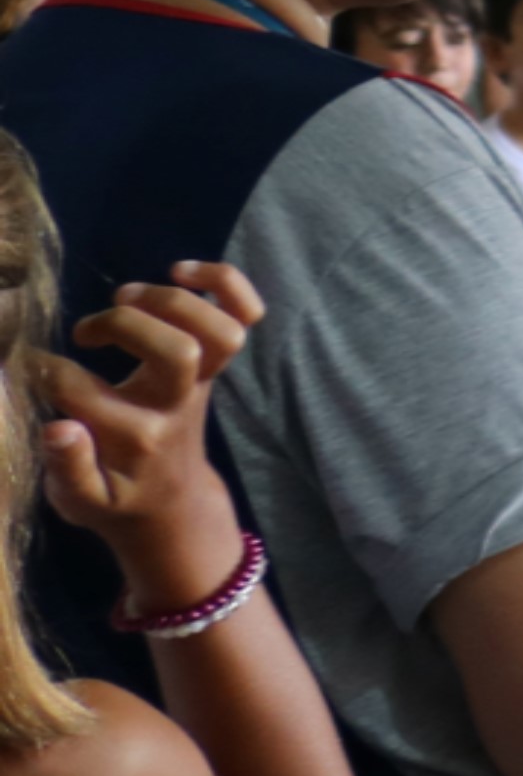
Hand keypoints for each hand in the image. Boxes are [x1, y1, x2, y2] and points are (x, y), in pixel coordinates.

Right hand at [32, 264, 259, 612]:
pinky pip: (246, 315)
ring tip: (124, 296)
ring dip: (171, 301)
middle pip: (177, 351)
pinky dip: (225, 283)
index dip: (43, 371)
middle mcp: (176, 406)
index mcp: (135, 439)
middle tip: (84, 332)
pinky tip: (182, 270)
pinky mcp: (215, 366)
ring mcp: (202, 383)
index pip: (83, 391)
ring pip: (219, 332)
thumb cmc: (115, 498)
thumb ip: (67, 467)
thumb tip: (57, 427)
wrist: (171, 505)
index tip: (23, 366)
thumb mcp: (79, 500)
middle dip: (122, 324)